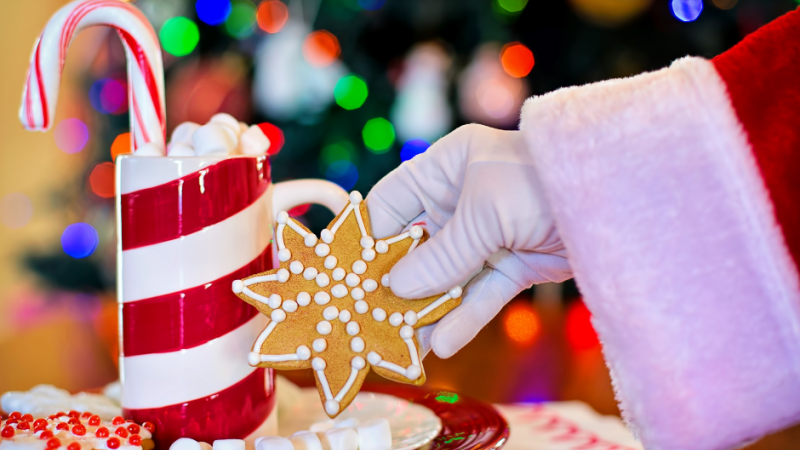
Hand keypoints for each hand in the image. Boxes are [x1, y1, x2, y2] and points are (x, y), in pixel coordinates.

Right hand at [366, 124, 572, 357]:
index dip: (369, 238)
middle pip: (415, 247)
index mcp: (445, 168)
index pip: (391, 203)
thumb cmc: (543, 181)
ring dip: (425, 310)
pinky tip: (442, 343)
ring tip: (401, 344)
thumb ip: (442, 254)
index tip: (346, 275)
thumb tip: (395, 287)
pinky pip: (479, 294)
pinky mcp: (511, 264)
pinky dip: (462, 318)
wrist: (619, 198)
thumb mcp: (485, 212)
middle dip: (395, 283)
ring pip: (445, 277)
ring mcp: (486, 235)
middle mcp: (460, 200)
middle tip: (369, 318)